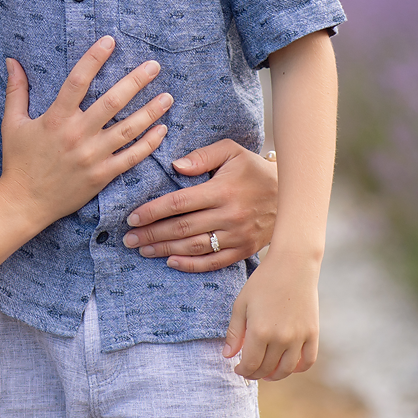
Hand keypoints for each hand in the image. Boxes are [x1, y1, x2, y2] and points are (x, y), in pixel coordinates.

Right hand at [0, 37, 170, 223]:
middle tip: (155, 65)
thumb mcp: (13, 123)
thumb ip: (17, 90)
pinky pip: (131, 157)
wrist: (24, 203)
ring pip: (128, 129)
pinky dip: (149, 143)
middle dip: (136, 81)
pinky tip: (162, 129)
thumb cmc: (18, 161)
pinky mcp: (102, 175)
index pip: (78, 81)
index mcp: (56, 118)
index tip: (110, 41)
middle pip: (112, 102)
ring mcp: (92, 156)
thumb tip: (12, 61)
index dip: (94, 58)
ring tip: (167, 96)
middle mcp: (77, 135)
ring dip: (150, 111)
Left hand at [121, 139, 276, 270]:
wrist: (290, 196)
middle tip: (128, 238)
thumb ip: (202, 156)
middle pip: (183, 228)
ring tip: (142, 249)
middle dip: (152, 234)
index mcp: (222, 190)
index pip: (180, 203)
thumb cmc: (253, 170)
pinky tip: (171, 262)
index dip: (153, 211)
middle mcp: (229, 215)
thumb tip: (176, 166)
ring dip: (165, 250)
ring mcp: (237, 236)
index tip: (132, 217)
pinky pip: (214, 262)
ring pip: (195, 247)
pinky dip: (191, 265)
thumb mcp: (231, 152)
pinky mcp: (243, 250)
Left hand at [223, 250, 318, 379]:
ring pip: (286, 369)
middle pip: (266, 369)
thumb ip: (234, 332)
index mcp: (259, 331)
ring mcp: (299, 337)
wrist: (293, 265)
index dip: (242, 371)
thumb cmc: (263, 282)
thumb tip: (228, 356)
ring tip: (266, 372)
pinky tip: (287, 365)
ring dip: (274, 375)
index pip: (250, 364)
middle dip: (254, 373)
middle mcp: (280, 338)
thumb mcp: (241, 304)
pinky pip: (307, 361)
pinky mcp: (312, 333)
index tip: (237, 368)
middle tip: (249, 370)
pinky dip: (298, 368)